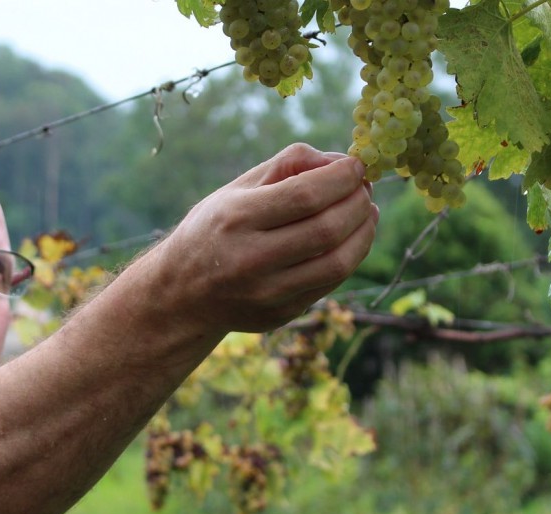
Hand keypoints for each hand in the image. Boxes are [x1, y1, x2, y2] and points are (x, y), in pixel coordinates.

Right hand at [148, 143, 378, 332]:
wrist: (183, 292)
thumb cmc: (217, 227)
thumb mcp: (238, 188)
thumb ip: (289, 164)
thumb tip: (342, 161)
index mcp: (236, 218)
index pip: (306, 195)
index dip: (341, 178)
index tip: (356, 166)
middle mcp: (250, 259)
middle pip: (326, 230)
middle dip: (358, 204)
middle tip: (366, 189)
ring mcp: (267, 293)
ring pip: (337, 263)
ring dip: (364, 233)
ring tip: (368, 212)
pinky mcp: (279, 314)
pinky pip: (329, 284)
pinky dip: (350, 256)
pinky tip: (352, 238)